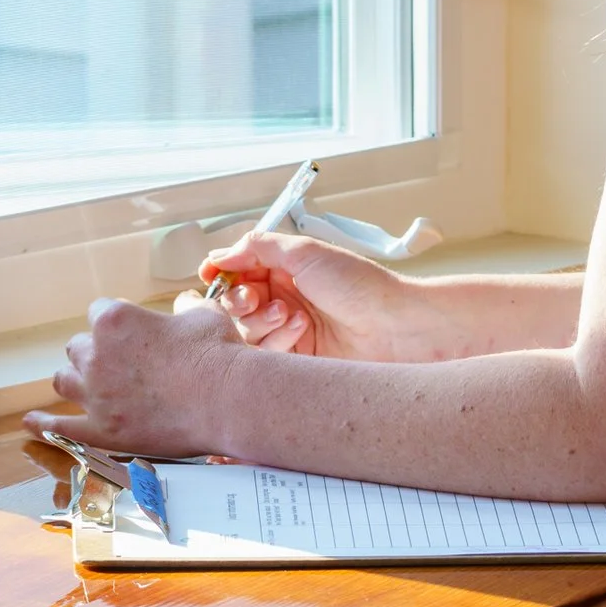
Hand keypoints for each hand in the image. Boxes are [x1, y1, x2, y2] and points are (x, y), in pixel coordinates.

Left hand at [22, 298, 240, 454]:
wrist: (227, 399)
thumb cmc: (216, 353)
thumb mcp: (202, 315)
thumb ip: (185, 310)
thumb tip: (185, 307)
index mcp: (115, 320)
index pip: (99, 312)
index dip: (117, 324)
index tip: (132, 334)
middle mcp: (97, 355)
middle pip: (77, 348)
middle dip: (95, 352)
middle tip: (120, 363)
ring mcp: (96, 395)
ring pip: (65, 381)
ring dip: (76, 380)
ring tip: (89, 385)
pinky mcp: (103, 430)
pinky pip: (61, 428)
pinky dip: (44, 424)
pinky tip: (32, 422)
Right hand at [198, 232, 415, 359]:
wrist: (394, 326)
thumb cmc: (358, 284)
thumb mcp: (305, 252)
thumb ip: (258, 247)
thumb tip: (220, 254)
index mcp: (285, 269)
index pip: (238, 270)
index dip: (222, 273)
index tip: (212, 275)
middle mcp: (283, 298)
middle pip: (234, 303)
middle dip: (239, 299)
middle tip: (253, 298)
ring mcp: (287, 330)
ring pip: (245, 330)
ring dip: (261, 320)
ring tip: (290, 314)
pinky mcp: (293, 359)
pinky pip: (262, 354)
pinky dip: (274, 341)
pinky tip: (299, 331)